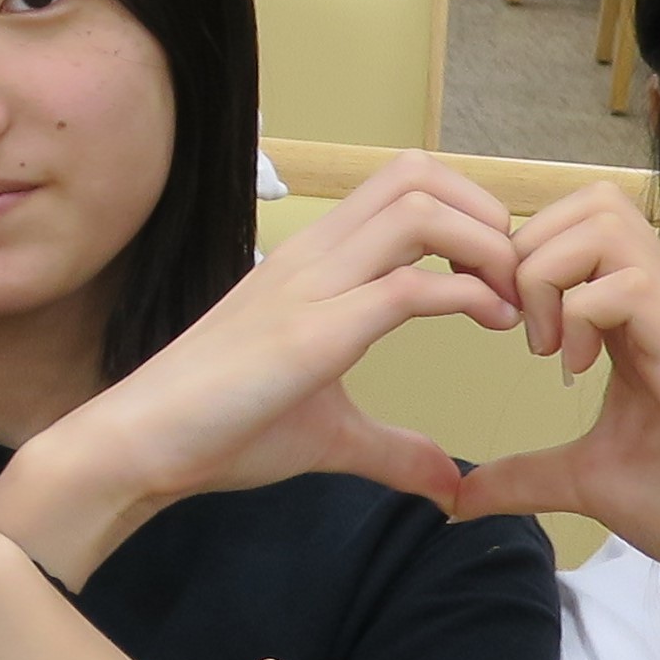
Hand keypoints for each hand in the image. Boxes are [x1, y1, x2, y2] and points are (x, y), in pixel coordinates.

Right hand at [8, 156, 516, 563]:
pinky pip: (406, 287)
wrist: (140, 445)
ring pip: (420, 211)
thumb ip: (393, 449)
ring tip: (514, 303)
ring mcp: (312, 286)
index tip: (502, 275)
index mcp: (314, 262)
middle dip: (488, 212)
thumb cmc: (217, 431)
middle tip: (519, 277)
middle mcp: (314, 256)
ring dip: (486, 246)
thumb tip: (449, 485)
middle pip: (419, 174)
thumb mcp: (328, 435)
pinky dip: (468, 297)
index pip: (404, 186)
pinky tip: (494, 326)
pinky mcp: (312, 332)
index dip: (471, 211)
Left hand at [447, 191, 659, 626]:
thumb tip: (454, 496)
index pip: (569, 234)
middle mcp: (657, 307)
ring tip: (547, 346)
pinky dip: (579, 312)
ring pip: (602, 220)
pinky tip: (576, 371)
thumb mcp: (592, 485)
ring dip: (549, 272)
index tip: (496, 329)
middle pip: (584, 203)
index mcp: (630, 325)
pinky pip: (625, 281)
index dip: (513, 263)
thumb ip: (525, 477)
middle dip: (523, 251)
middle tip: (515, 330)